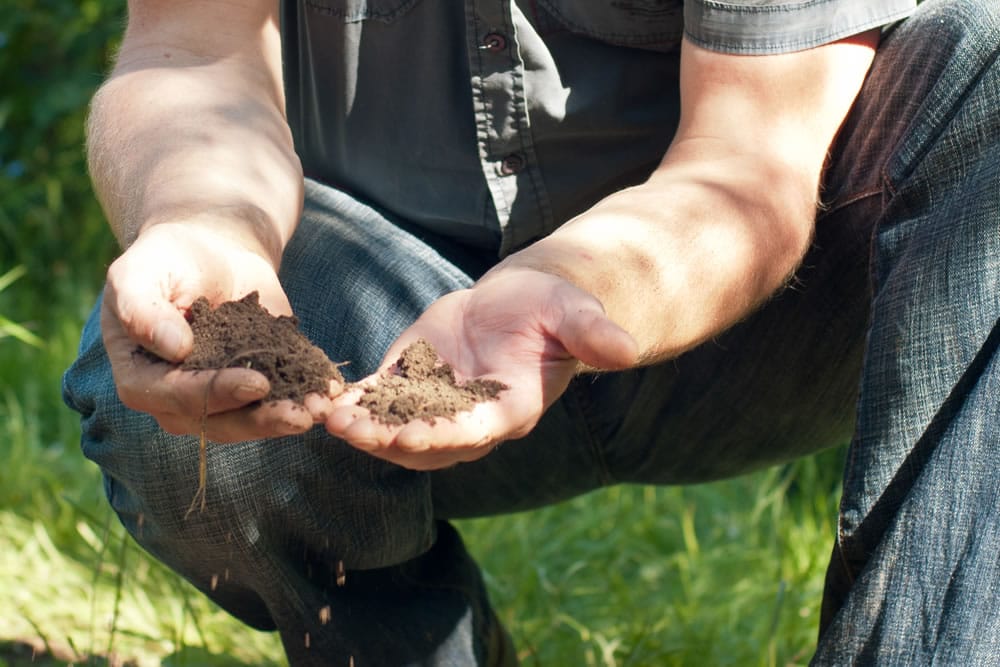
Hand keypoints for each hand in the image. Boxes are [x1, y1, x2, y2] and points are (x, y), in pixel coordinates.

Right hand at [102, 223, 338, 441]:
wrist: (213, 251)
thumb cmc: (167, 259)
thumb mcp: (140, 271)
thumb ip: (142, 308)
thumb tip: (174, 347)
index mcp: (138, 376)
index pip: (172, 396)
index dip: (212, 394)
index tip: (254, 384)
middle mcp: (176, 400)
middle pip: (216, 421)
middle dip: (259, 419)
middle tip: (298, 414)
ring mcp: (218, 400)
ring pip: (250, 422)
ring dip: (286, 419)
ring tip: (319, 409)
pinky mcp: (255, 390)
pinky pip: (277, 402)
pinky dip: (304, 399)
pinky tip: (330, 395)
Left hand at [325, 266, 637, 469]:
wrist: (521, 301)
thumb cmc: (554, 307)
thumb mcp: (574, 314)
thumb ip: (593, 334)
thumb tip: (628, 350)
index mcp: (510, 407)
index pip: (476, 430)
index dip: (442, 435)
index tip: (408, 435)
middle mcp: (471, 418)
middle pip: (427, 442)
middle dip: (388, 439)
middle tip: (350, 430)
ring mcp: (436, 405)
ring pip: (396, 430)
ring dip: (363, 428)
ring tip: (328, 417)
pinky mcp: (409, 382)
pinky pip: (379, 401)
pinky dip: (353, 404)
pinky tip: (322, 400)